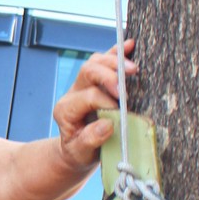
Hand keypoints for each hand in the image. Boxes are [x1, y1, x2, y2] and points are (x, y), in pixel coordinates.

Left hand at [52, 38, 136, 169]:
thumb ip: (90, 141)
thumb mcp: (80, 153)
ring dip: (114, 61)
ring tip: (133, 68)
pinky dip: (116, 52)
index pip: (88, 97)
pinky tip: (129, 45)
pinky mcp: (95, 81)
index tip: (121, 112)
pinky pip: (103, 60)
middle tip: (125, 88)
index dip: (106, 102)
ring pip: (95, 62)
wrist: (77, 150)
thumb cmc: (79, 152)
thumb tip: (107, 125)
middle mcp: (72, 93)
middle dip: (109, 76)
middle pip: (88, 71)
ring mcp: (83, 84)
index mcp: (65, 110)